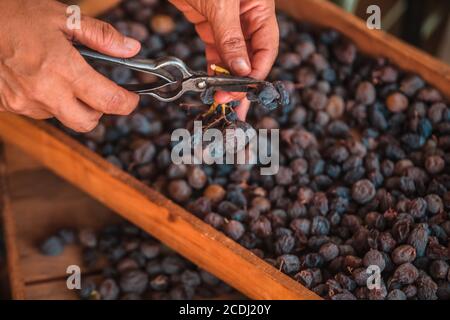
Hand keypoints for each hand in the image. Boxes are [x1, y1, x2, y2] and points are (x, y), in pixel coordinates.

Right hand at [0, 0, 140, 131]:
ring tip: (61, 77)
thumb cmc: (16, 15)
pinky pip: (41, 112)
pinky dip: (49, 101)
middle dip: (99, 111)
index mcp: (62, 68)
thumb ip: (102, 36)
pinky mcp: (10, 107)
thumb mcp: (64, 17)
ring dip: (71, 104)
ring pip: (63, 117)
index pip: (107, 101)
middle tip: (98, 92)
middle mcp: (44, 91)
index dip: (127, 103)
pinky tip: (41, 80)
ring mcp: (25, 102)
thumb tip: (131, 48)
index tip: (131, 99)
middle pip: (87, 122)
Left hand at [169, 0, 278, 119]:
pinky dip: (212, 67)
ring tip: (223, 103)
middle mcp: (247, 17)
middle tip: (235, 108)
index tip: (241, 91)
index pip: (266, 49)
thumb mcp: (221, 3)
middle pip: (250, 57)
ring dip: (227, 81)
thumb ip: (231, 38)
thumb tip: (242, 70)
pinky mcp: (207, 22)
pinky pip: (214, 49)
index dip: (255, 72)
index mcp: (261, 8)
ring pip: (232, 57)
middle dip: (242, 83)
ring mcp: (227, 21)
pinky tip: (211, 84)